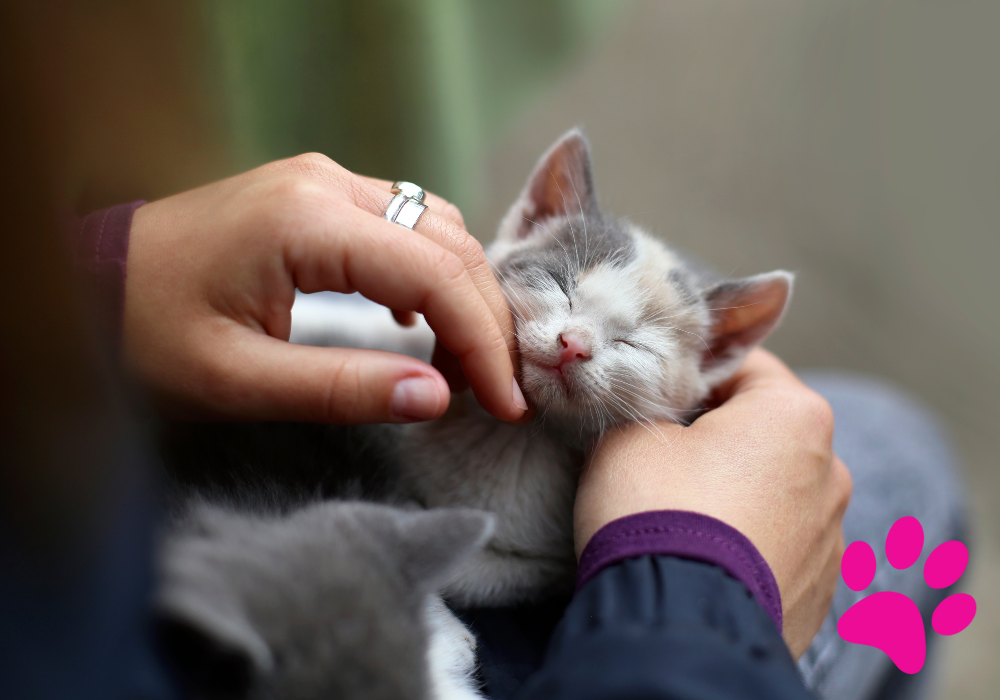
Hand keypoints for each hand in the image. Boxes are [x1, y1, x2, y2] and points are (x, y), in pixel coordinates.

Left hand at [124, 153, 525, 423]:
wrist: (89, 281)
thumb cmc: (144, 331)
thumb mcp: (236, 379)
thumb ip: (342, 388)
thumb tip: (440, 398)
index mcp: (308, 221)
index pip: (435, 275)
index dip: (485, 341)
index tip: (507, 403)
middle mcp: (327, 184)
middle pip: (449, 244)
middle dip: (488, 319)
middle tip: (501, 390)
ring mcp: (324, 182)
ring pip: (436, 229)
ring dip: (465, 294)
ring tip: (470, 365)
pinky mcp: (317, 196)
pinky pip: (404, 226)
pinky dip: (432, 274)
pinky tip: (421, 324)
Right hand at [575, 349, 850, 657]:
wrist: (677, 624)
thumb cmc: (656, 508)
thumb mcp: (628, 434)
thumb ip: (647, 407)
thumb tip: (650, 412)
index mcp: (794, 414)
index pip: (742, 366)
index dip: (690, 373)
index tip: (653, 395)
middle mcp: (830, 471)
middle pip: (763, 431)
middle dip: (716, 437)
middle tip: (658, 455)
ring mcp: (831, 538)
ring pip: (773, 492)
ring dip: (735, 494)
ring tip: (680, 516)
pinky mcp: (819, 592)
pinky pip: (777, 548)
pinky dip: (745, 545)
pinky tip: (702, 558)